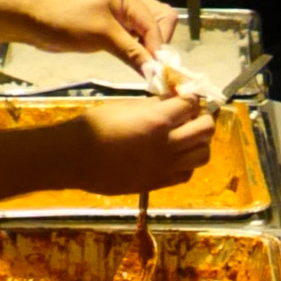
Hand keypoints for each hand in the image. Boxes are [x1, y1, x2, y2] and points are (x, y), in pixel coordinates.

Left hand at [24, 0, 176, 74]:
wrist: (36, 21)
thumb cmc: (67, 23)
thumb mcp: (102, 37)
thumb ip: (132, 53)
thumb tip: (155, 71)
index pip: (157, 21)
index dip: (158, 47)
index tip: (157, 71)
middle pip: (161, 19)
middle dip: (159, 42)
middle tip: (151, 64)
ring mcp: (122, 10)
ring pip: (150, 28)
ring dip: (149, 46)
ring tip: (144, 65)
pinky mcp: (113, 22)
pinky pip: (136, 34)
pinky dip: (138, 48)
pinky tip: (135, 60)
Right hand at [62, 93, 219, 194]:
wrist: (74, 158)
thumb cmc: (95, 126)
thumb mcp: (125, 106)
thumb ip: (153, 105)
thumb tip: (171, 101)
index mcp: (159, 121)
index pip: (192, 104)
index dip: (193, 98)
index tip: (189, 97)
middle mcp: (168, 145)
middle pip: (205, 129)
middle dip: (203, 118)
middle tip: (192, 115)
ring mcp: (165, 167)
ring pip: (203, 155)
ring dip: (200, 142)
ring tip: (186, 136)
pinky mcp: (158, 183)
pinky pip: (186, 174)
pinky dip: (187, 163)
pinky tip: (176, 156)